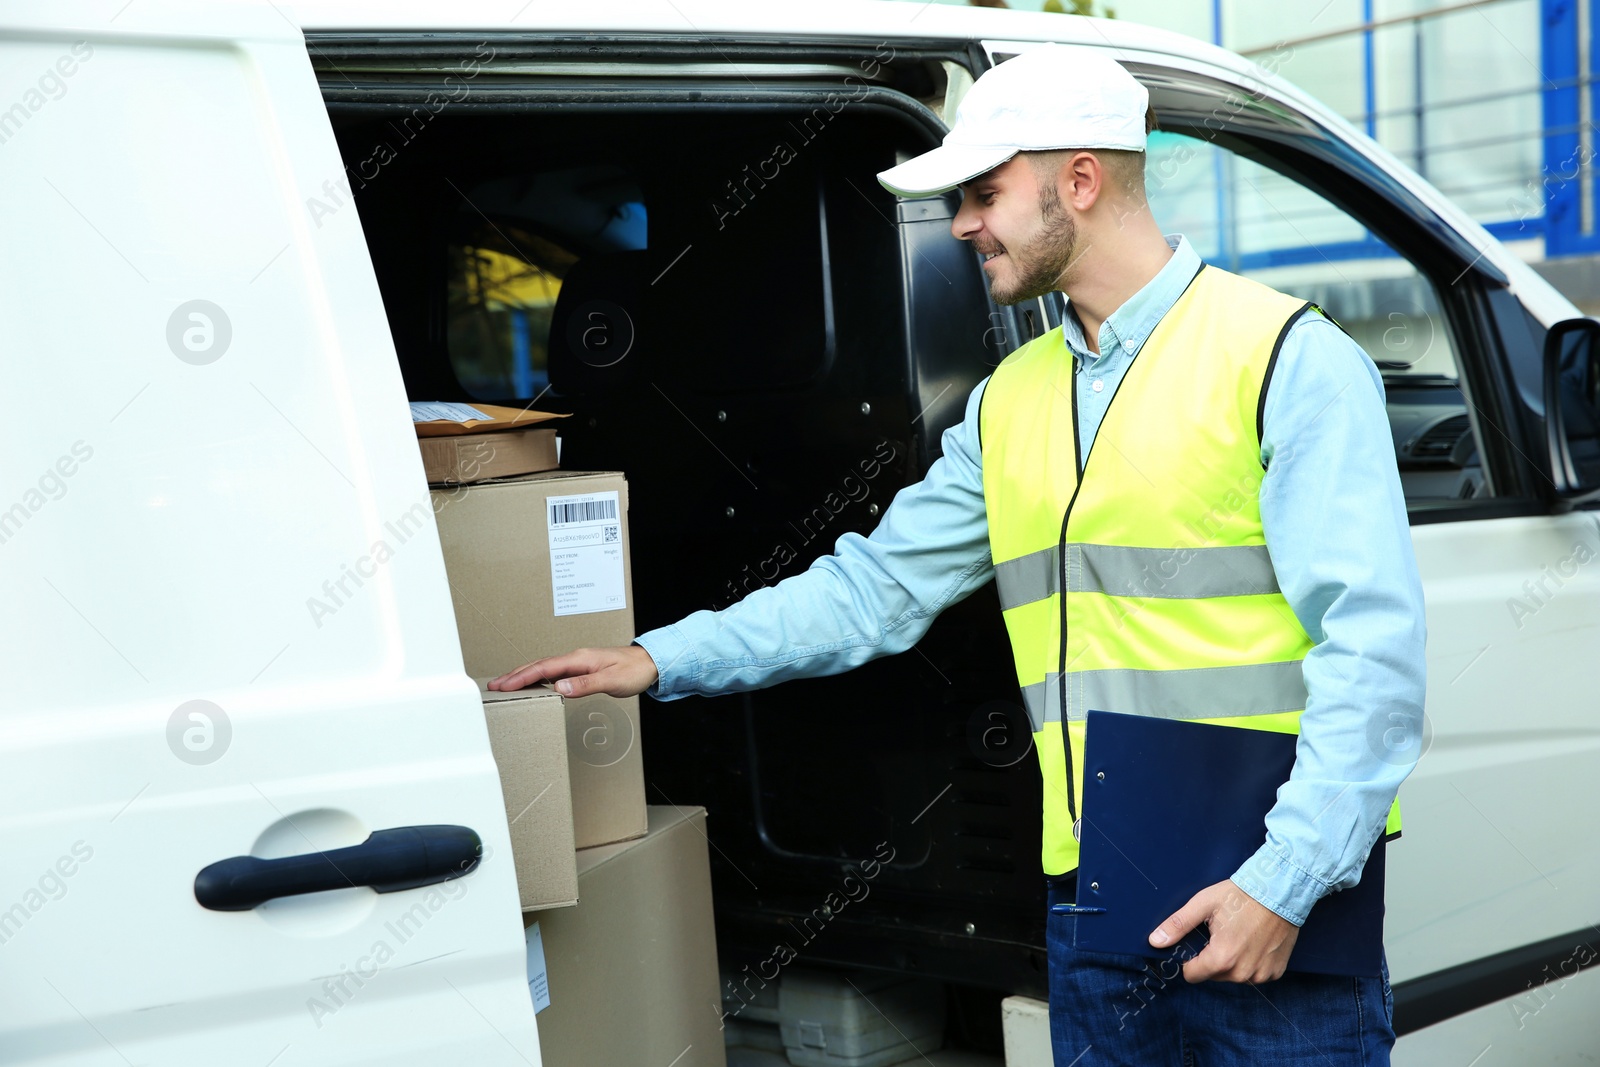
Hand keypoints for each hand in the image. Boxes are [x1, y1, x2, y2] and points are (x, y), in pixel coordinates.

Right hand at [486, 645, 658, 697]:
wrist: (652, 662)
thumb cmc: (635, 670)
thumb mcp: (612, 680)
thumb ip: (585, 684)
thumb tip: (559, 688)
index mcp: (579, 658)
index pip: (543, 668)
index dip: (521, 677)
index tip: (503, 685)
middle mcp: (575, 658)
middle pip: (538, 665)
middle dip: (514, 675)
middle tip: (494, 686)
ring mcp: (578, 662)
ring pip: (544, 668)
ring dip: (523, 675)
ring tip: (505, 685)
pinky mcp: (582, 667)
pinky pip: (553, 671)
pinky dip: (537, 676)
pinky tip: (533, 683)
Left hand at [1148, 878, 1299, 983]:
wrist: (1280, 891)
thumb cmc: (1241, 895)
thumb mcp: (1204, 904)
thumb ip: (1178, 925)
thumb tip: (1155, 941)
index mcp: (1222, 958)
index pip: (1192, 975)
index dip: (1190, 959)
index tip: (1198, 943)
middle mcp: (1242, 973)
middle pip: (1213, 975)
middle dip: (1211, 958)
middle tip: (1221, 933)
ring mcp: (1261, 974)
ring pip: (1233, 976)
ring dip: (1231, 961)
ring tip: (1238, 935)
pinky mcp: (1275, 972)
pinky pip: (1254, 974)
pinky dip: (1250, 962)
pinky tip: (1253, 942)